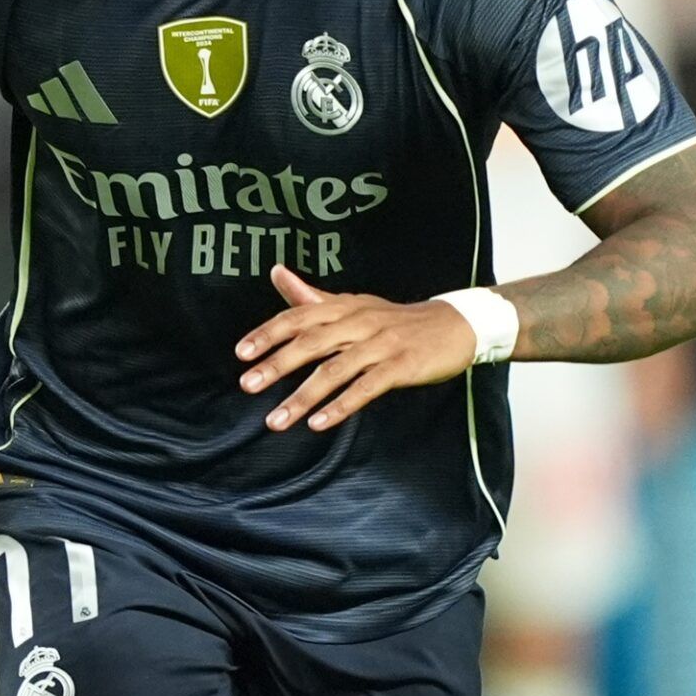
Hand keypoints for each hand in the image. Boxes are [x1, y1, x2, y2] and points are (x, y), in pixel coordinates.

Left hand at [236, 264, 476, 431]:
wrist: (454, 324)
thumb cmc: (395, 319)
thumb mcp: (353, 304)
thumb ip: (311, 296)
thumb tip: (276, 272)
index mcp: (343, 306)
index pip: (298, 317)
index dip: (268, 333)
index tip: (241, 353)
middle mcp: (358, 322)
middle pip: (311, 342)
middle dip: (277, 365)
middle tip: (248, 385)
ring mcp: (380, 344)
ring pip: (335, 371)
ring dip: (302, 397)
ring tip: (276, 420)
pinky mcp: (401, 366)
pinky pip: (366, 387)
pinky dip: (341, 406)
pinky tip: (319, 423)